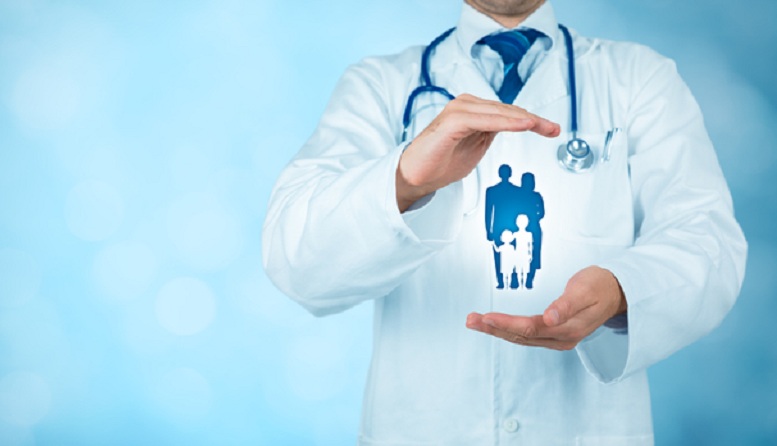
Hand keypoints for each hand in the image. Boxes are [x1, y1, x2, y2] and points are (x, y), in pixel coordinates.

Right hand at [396, 94, 559, 211]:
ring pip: (498, 112)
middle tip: (553, 129)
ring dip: (522, 119)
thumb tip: (512, 125)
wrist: (414, 177)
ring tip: (541, 127)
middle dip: (532, 119)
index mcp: (471, 111)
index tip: (550, 129)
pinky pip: (484, 120)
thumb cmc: (439, 163)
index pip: (506, 112)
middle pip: (506, 110)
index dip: (530, 120)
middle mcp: (465, 105)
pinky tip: (521, 126)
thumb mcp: (476, 147)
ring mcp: (458, 111)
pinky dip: (504, 123)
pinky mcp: (451, 121)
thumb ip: (491, 134)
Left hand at [466, 266, 626, 349]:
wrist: (616, 292)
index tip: (486, 317)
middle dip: (494, 328)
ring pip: (521, 337)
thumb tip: (550, 318)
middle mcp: (560, 338)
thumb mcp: (585, 291)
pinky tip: (494, 326)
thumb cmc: (599, 286)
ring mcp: (557, 338)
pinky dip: (507, 330)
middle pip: (521, 335)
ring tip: (474, 321)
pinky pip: (526, 335)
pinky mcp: (554, 334)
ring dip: (496, 330)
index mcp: (567, 329)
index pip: (530, 328)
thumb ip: (567, 305)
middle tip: (470, 320)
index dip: (507, 324)